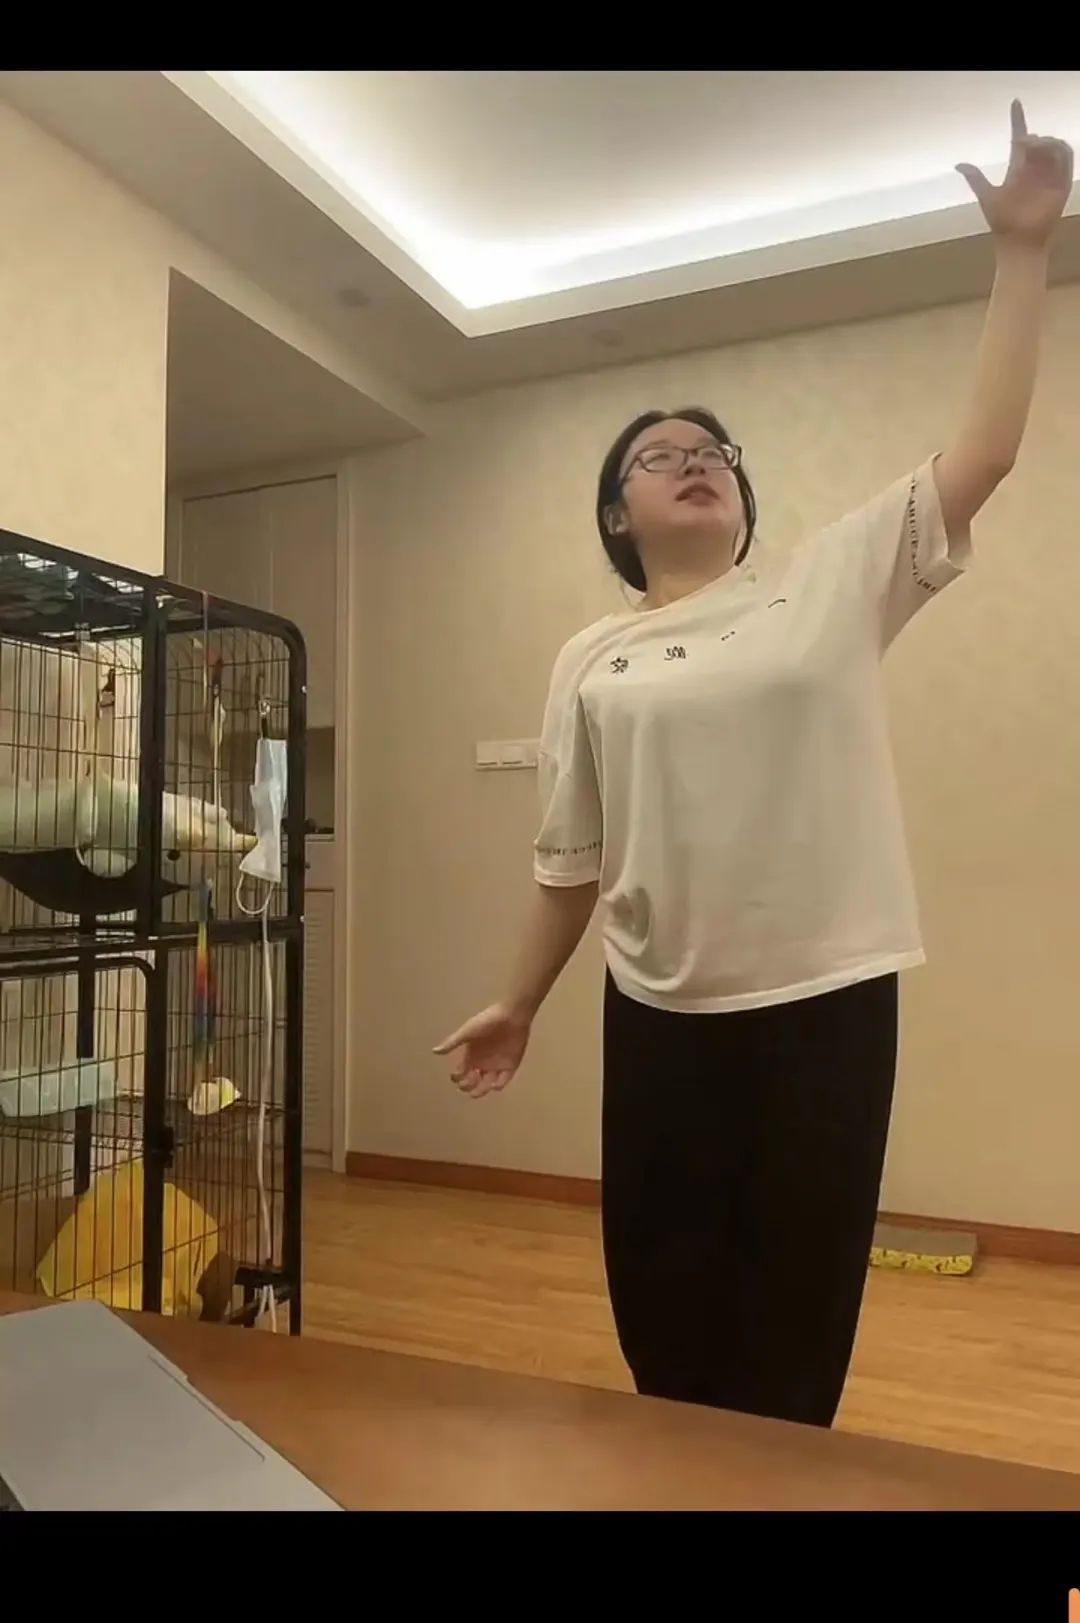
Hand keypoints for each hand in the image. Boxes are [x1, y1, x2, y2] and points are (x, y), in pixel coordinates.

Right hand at [433, 1003, 531, 1098]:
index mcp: (470, 1054)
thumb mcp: (467, 1032)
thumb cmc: (487, 1022)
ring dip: (481, 1091)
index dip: (457, 1077)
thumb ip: (453, 1043)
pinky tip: (493, 1084)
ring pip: (486, 1084)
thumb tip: (434, 1051)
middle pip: (472, 1081)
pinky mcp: (510, 1065)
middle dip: (467, 1086)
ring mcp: (496, 1065)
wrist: (511, 1015)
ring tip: (476, 1092)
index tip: (457, 1077)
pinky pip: (504, 1080)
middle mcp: (482, 1062)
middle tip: (466, 1085)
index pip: (460, 1072)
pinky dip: (498, 1085)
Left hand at [957, 100, 1072, 248]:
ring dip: (1045, 141)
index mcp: (1017, 169)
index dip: (1018, 120)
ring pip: (1053, 145)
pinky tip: (1048, 151)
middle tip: (1020, 142)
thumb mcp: (986, 197)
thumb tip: (958, 164)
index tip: (1015, 103)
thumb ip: (976, 178)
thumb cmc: (1002, 223)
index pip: (1019, 139)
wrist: (1018, 242)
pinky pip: (1066, 158)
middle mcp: (1034, 169)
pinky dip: (1059, 150)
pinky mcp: (1061, 182)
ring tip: (1031, 147)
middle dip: (1032, 136)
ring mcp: (1049, 174)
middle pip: (1038, 140)